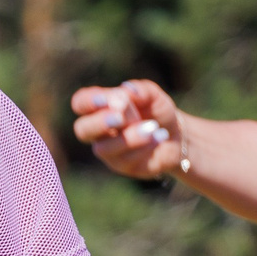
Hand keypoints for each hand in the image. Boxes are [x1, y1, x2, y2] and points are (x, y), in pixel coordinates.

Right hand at [70, 81, 184, 181]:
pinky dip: (146, 145)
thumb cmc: (157, 113)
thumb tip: (127, 90)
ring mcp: (108, 151)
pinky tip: (160, 136)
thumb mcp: (153, 96)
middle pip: (82, 130)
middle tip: (120, 117)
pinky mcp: (123, 166)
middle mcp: (98, 132)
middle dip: (100, 123)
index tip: (106, 99)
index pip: (80, 103)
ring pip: (104, 148)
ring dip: (130, 136)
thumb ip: (141, 90)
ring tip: (152, 127)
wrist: (176, 136)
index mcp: (100, 109)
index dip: (87, 101)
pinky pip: (127, 159)